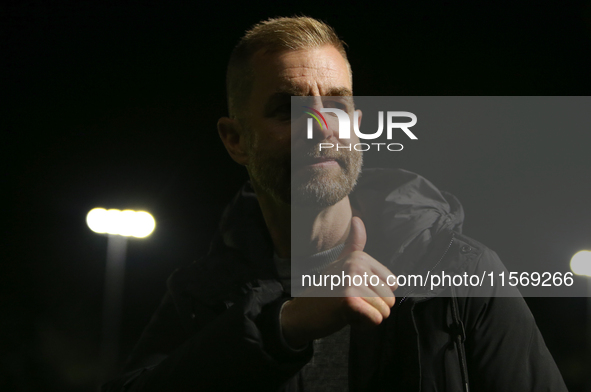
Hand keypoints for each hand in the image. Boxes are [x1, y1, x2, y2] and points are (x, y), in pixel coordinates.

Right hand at [280, 216, 396, 347]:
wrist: (301, 313)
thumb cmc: (325, 291)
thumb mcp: (340, 263)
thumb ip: (354, 243)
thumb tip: (358, 218)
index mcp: (359, 257)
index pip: (392, 284)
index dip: (376, 294)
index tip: (354, 292)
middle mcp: (356, 265)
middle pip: (389, 299)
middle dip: (372, 307)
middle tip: (348, 303)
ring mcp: (351, 281)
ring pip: (383, 311)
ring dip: (366, 317)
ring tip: (346, 309)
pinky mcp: (349, 301)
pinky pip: (375, 320)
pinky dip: (362, 325)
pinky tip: (345, 317)